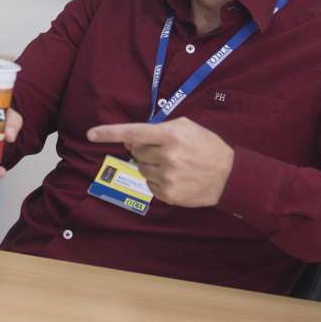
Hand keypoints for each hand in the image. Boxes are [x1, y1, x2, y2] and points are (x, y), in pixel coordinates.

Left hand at [86, 118, 232, 207]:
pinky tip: (175, 177)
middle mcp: (166, 156)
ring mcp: (166, 178)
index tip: (91, 134)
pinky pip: (149, 184)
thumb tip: (131, 139)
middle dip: (144, 149)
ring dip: (151, 165)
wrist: (230, 176)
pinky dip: (157, 180)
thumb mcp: (186, 127)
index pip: (133, 132)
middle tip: (164, 150)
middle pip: (136, 151)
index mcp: (170, 135)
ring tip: (174, 165)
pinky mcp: (167, 195)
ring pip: (141, 169)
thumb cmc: (206, 146)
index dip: (109, 133)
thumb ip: (158, 128)